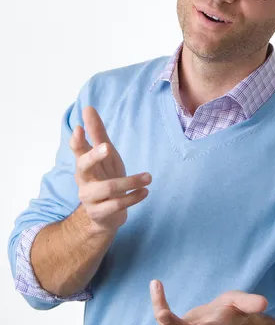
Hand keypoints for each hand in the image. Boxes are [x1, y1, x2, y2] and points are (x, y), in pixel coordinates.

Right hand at [69, 105, 151, 233]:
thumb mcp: (105, 157)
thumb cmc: (104, 178)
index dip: (77, 140)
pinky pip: (117, 205)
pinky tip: (145, 191)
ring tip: (148, 177)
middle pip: (83, 166)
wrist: (104, 216)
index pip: (77, 150)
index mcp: (84, 164)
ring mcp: (90, 198)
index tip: (79, 128)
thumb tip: (88, 108)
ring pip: (108, 187)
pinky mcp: (100, 213)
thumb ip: (98, 134)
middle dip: (94, 156)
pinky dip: (133, 197)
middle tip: (107, 147)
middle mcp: (83, 180)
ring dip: (130, 181)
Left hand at [150, 280, 267, 324]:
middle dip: (172, 324)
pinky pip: (163, 316)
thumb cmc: (235, 310)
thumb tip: (264, 302)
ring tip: (156, 286)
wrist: (222, 321)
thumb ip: (252, 304)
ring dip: (160, 308)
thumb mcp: (244, 304)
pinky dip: (158, 301)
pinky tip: (156, 283)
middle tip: (162, 313)